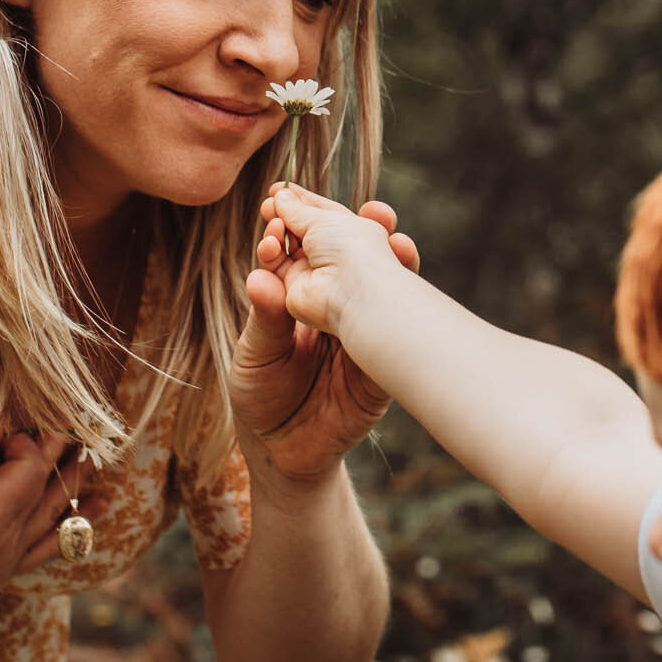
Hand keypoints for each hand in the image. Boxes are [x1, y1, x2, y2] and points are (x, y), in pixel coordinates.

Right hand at [0, 426, 94, 655]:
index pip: (29, 468)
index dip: (28, 439)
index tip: (11, 421)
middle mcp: (7, 544)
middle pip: (47, 489)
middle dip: (63, 453)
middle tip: (80, 420)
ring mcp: (6, 562)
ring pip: (55, 516)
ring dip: (77, 484)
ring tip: (101, 457)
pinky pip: (48, 546)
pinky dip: (74, 525)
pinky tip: (94, 512)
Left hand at [229, 185, 419, 491]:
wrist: (286, 454)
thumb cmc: (261, 396)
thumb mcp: (254, 357)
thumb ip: (263, 321)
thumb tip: (259, 277)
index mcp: (299, 296)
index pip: (304, 254)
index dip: (298, 228)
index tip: (285, 207)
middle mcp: (335, 304)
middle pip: (351, 258)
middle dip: (360, 228)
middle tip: (372, 211)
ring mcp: (362, 328)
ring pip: (382, 284)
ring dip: (389, 255)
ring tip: (393, 234)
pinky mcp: (383, 359)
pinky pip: (398, 328)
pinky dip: (404, 305)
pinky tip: (406, 276)